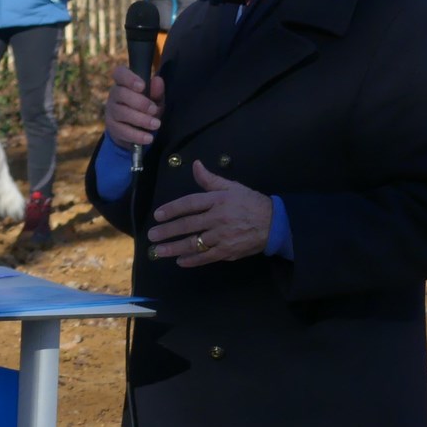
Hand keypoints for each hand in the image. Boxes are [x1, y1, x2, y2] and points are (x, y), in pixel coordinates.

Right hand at [103, 64, 163, 151]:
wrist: (135, 130)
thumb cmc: (145, 108)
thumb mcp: (154, 99)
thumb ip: (156, 91)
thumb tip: (157, 80)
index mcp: (124, 83)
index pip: (120, 73)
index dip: (129, 78)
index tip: (142, 86)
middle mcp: (114, 95)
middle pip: (121, 93)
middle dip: (139, 102)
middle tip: (154, 110)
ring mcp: (111, 111)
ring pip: (121, 112)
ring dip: (140, 119)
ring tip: (156, 124)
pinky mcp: (112, 127)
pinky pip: (122, 130)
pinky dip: (137, 135)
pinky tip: (148, 138)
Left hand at [146, 160, 272, 266]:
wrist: (274, 223)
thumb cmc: (250, 202)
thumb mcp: (232, 186)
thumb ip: (210, 179)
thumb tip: (195, 165)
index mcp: (218, 200)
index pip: (190, 203)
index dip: (172, 209)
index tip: (158, 215)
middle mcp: (218, 218)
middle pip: (188, 225)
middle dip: (168, 231)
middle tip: (152, 235)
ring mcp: (223, 236)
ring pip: (194, 243)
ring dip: (174, 248)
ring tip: (158, 251)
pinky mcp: (228, 251)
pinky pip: (207, 257)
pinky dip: (192, 260)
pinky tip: (179, 261)